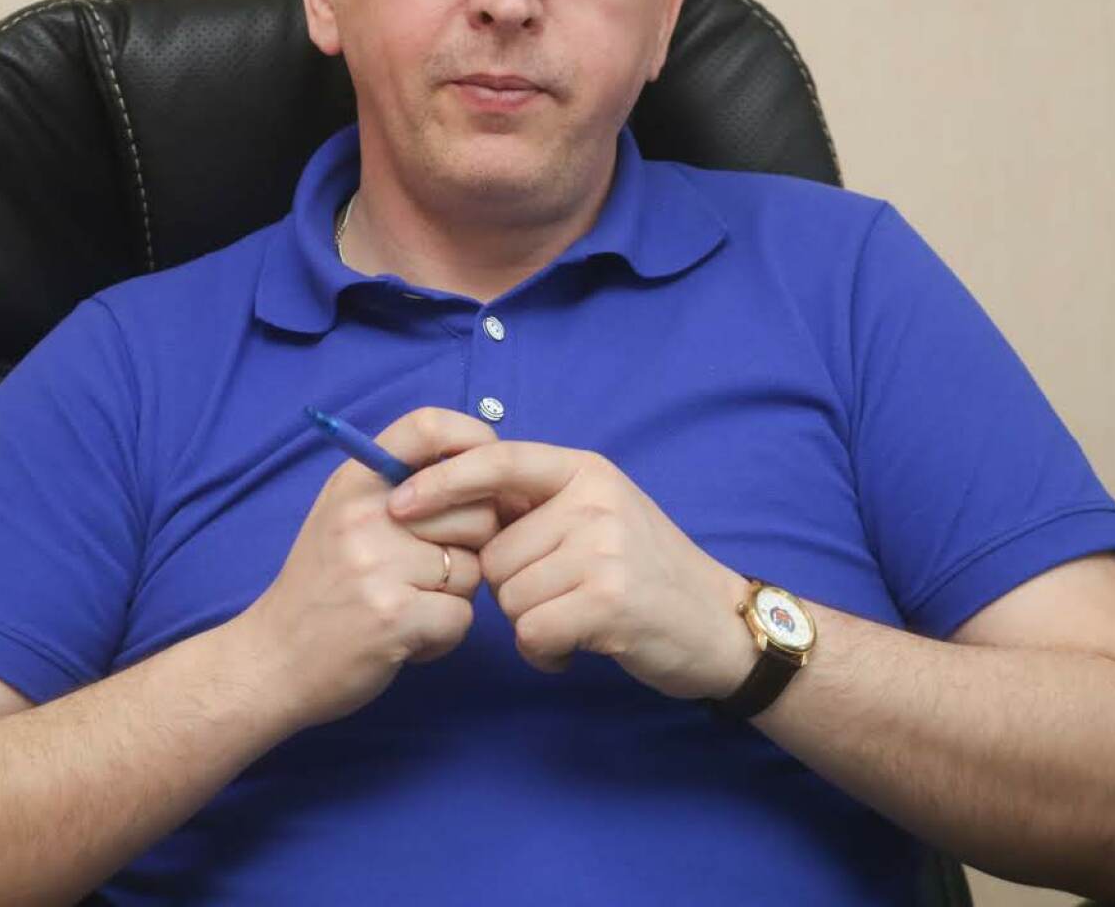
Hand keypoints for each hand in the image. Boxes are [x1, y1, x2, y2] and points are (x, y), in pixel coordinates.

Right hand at [240, 407, 503, 731]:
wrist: (272, 661)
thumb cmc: (322, 589)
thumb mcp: (344, 516)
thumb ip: (403, 489)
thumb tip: (486, 476)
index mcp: (356, 482)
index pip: (428, 426)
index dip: (475, 441)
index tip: (485, 479)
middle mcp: (365, 514)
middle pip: (476, 512)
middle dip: (471, 549)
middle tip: (428, 575)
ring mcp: (377, 564)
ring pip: (474, 571)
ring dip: (455, 598)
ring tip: (411, 608)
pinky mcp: (394, 616)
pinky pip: (462, 617)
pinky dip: (444, 635)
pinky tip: (408, 638)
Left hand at [387, 441, 754, 701]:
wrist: (718, 624)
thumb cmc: (645, 574)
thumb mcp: (597, 516)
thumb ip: (538, 506)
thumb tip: (451, 500)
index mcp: (584, 471)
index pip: (497, 461)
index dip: (441, 480)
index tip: (396, 503)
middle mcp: (594, 500)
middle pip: (494, 551)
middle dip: (511, 588)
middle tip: (559, 598)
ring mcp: (603, 549)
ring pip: (508, 595)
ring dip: (529, 623)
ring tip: (575, 621)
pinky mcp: (608, 600)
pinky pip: (531, 631)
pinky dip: (545, 652)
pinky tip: (578, 647)